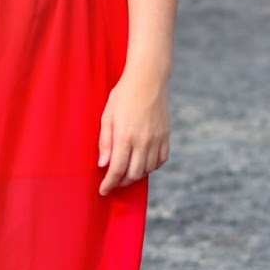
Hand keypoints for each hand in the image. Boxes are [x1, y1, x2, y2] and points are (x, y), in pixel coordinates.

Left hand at [97, 65, 169, 194]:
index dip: (109, 184)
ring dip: (136, 175)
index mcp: (125, 137)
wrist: (148, 79)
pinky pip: (161, 160)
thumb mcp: (107, 116)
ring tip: (126, 172)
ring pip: (147, 170)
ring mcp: (157, 140)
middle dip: (121, 182)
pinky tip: (143, 163)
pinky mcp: (166, 136)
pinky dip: (152, 166)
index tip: (103, 190)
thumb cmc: (123, 96)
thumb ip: (105, 142)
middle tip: (113, 181)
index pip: (116, 170)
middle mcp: (143, 141)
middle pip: (133, 174)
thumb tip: (103, 165)